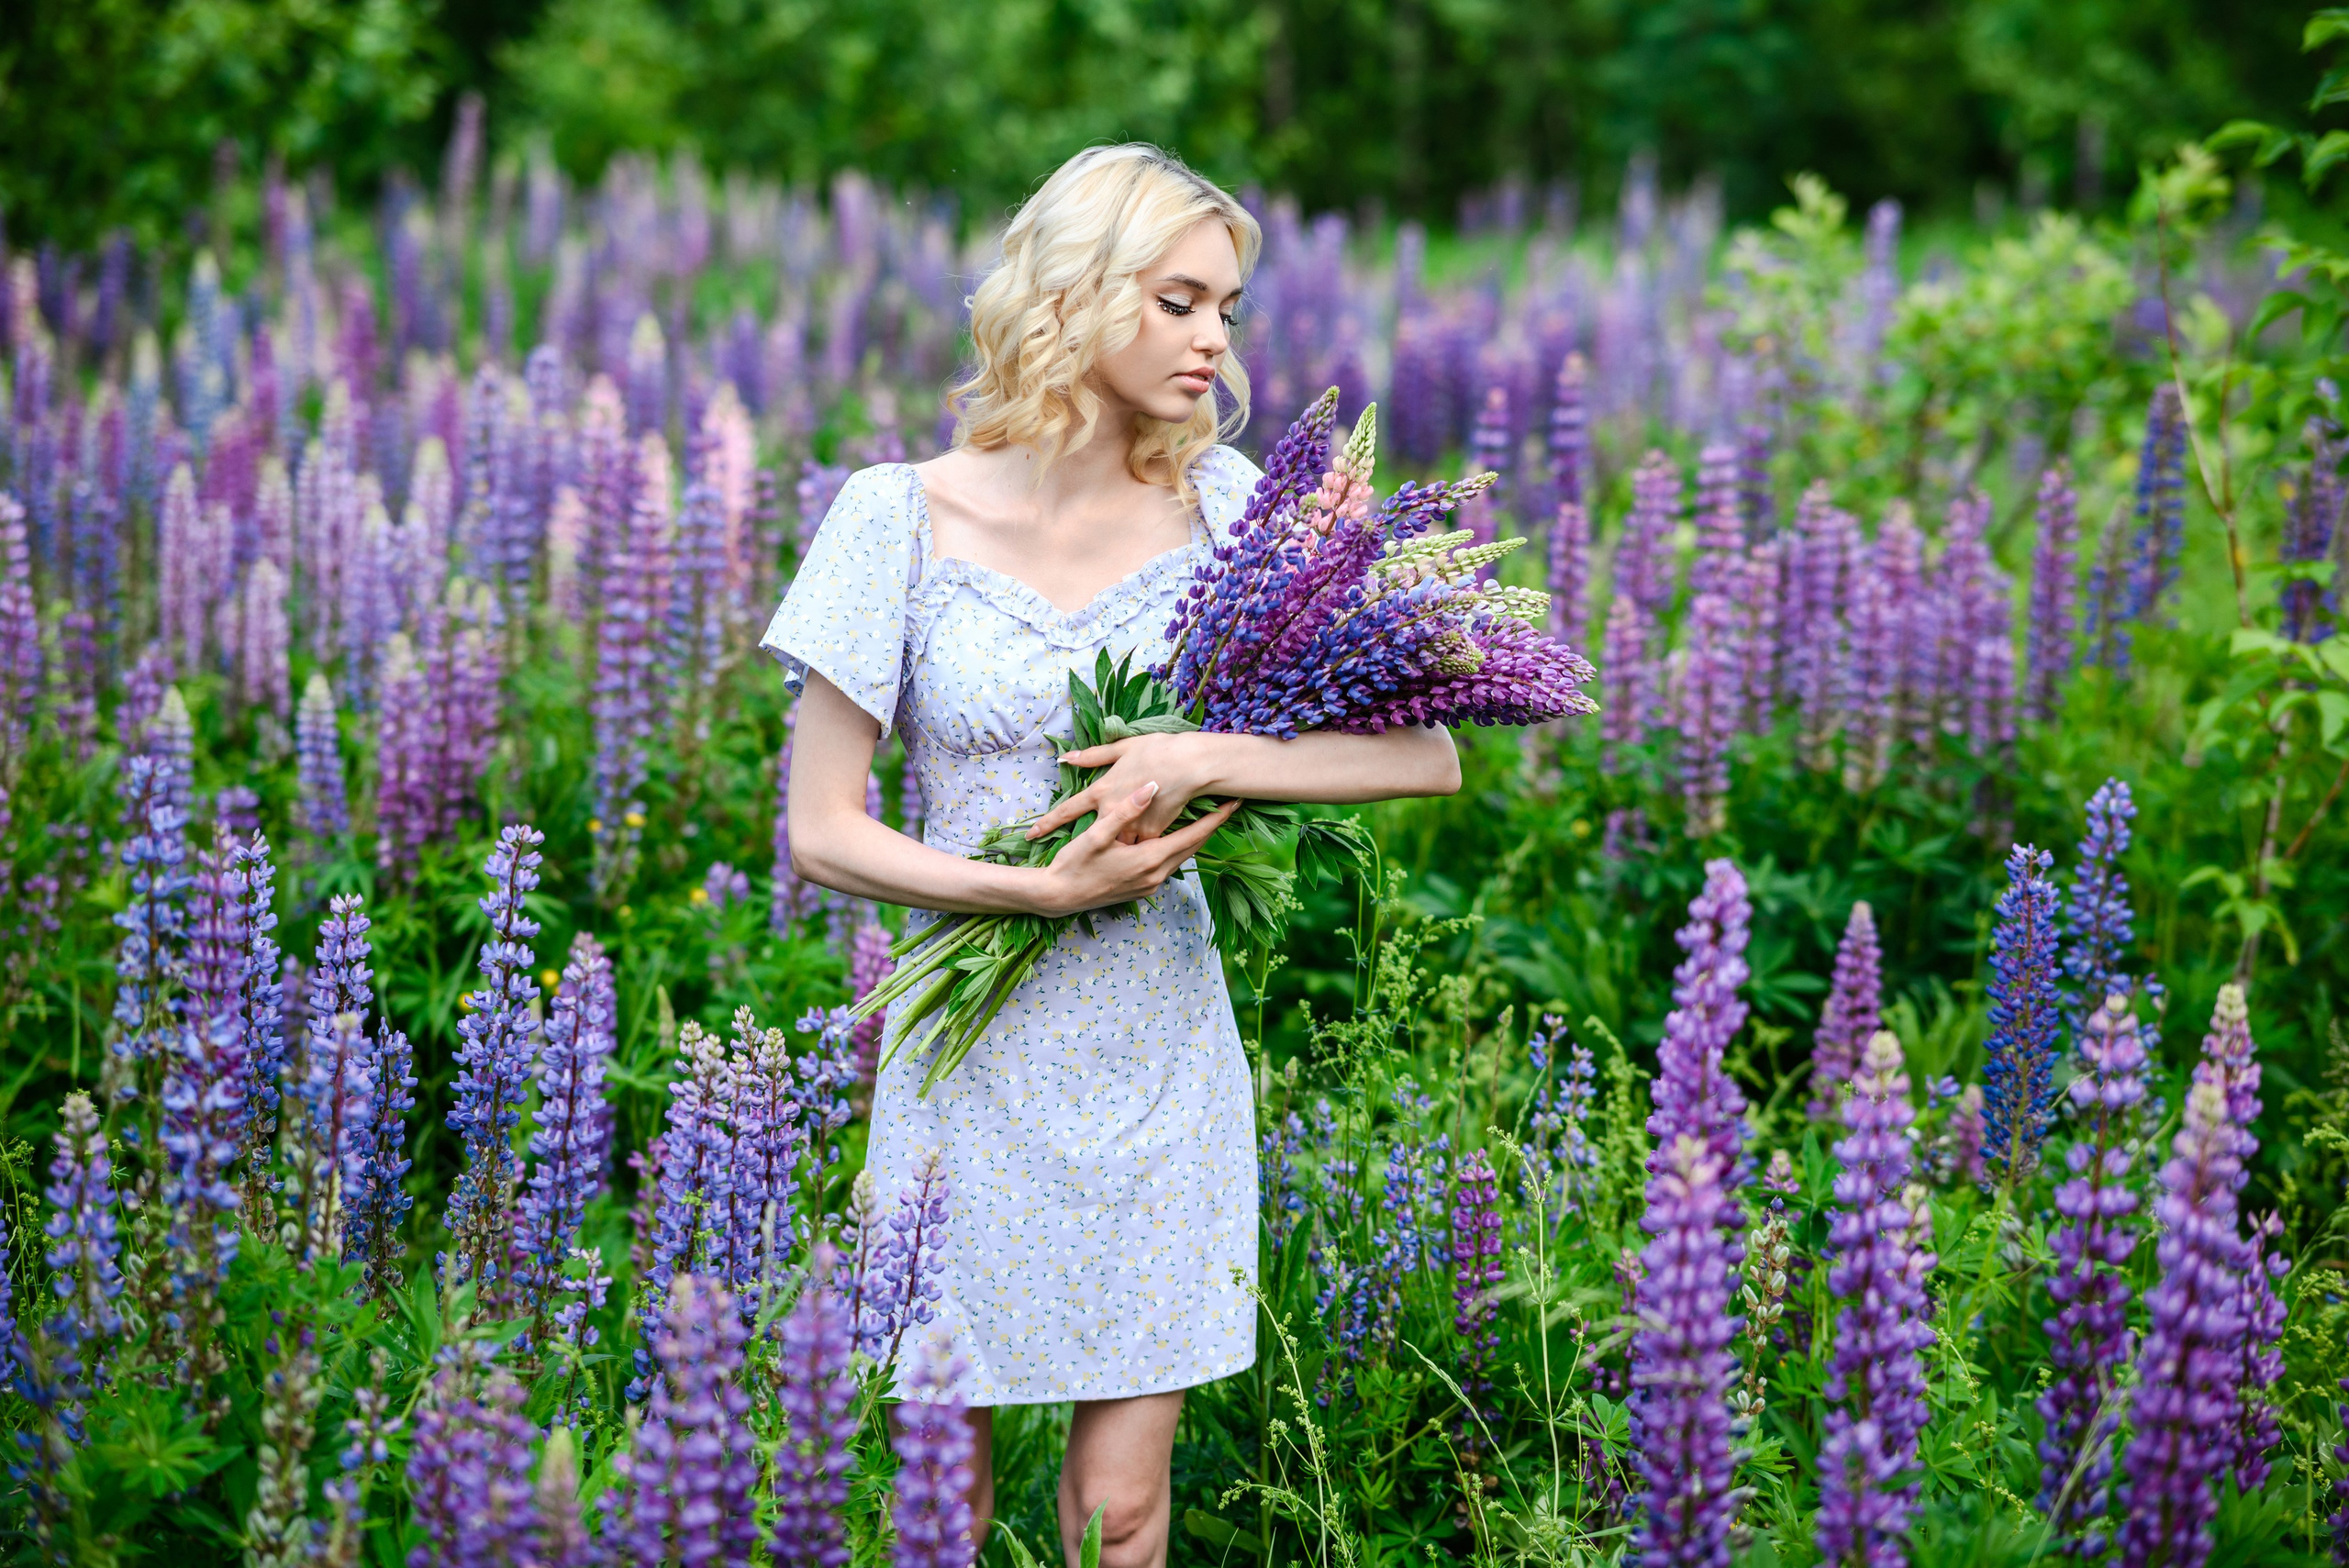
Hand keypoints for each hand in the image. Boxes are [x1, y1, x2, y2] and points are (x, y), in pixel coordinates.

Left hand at [1028, 733, 1224, 842]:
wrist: (1190, 765)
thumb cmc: (1157, 751)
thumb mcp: (1123, 748)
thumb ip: (1093, 755)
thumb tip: (1066, 757)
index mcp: (1103, 791)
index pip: (1068, 809)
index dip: (1048, 821)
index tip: (1031, 834)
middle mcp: (1112, 812)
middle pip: (1091, 835)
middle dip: (1080, 848)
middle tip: (1069, 858)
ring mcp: (1131, 827)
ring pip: (1115, 846)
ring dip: (1109, 852)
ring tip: (1101, 863)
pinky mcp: (1152, 835)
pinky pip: (1139, 848)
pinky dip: (1135, 851)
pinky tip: (1131, 861)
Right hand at [1029, 782, 1237, 916]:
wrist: (1058, 897)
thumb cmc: (1074, 864)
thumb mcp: (1097, 835)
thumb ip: (1126, 811)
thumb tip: (1151, 787)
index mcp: (1149, 860)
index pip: (1193, 836)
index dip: (1215, 819)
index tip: (1232, 803)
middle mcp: (1156, 875)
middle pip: (1193, 848)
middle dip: (1212, 827)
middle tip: (1229, 806)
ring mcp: (1150, 885)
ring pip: (1182, 858)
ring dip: (1195, 839)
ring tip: (1209, 818)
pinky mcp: (1142, 889)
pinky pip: (1169, 866)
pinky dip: (1178, 849)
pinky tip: (1178, 837)